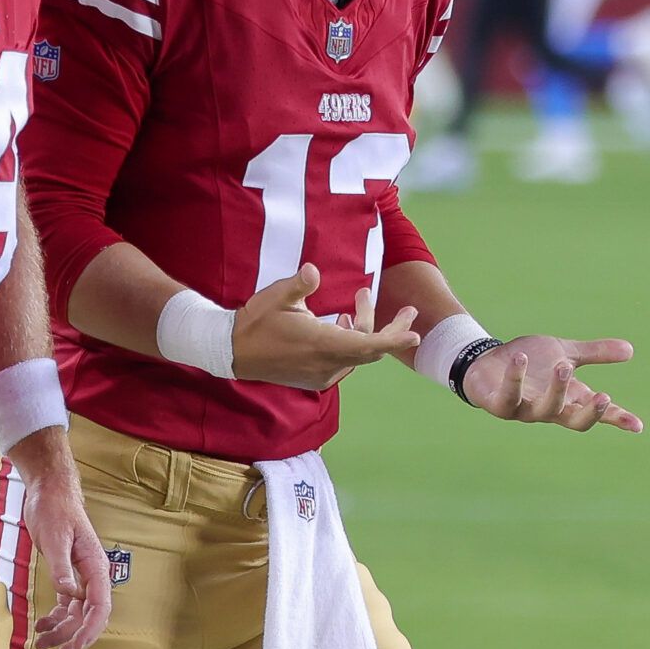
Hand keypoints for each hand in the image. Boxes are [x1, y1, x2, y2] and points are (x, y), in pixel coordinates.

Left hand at [14, 452, 110, 648]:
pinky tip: (42, 626)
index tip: (74, 648)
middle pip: (89, 616)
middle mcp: (92, 575)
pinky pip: (67, 605)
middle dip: (74, 637)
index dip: (89, 631)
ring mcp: (81, 577)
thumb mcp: (55, 537)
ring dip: (62, 631)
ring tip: (41, 642)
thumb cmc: (55, 510)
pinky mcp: (68, 575)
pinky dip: (56, 618)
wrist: (49, 493)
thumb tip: (69, 593)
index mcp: (96, 566)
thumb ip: (62, 566)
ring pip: (77, 614)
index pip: (100, 607)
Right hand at [231, 264, 419, 390]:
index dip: (394, 338)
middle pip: (371, 349)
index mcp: (322, 344)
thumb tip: (314, 270)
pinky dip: (352, 344)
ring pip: (358, 354)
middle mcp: (327, 364)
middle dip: (390, 328)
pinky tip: (343, 324)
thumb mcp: (277, 297)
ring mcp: (322, 374)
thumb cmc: (256, 321)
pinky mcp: (316, 378)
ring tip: (358, 303)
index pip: (368, 344)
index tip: (415, 335)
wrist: (233, 351)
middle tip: (408, 310)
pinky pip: (345, 361)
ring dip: (364, 330)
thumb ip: (300, 284)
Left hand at [461, 334, 643, 432]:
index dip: (616, 419)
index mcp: (569, 399)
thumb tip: (631, 349)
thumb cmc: (529, 363)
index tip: (637, 425)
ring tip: (564, 366)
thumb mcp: (565, 353)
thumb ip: (594, 354)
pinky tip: (520, 358)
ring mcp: (524, 409)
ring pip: (545, 408)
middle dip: (590, 412)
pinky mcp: (499, 404)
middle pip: (574, 420)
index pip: (597, 413)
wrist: (486, 362)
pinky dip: (515, 377)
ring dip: (557, 389)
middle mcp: (549, 409)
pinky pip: (509, 396)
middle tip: (604, 395)